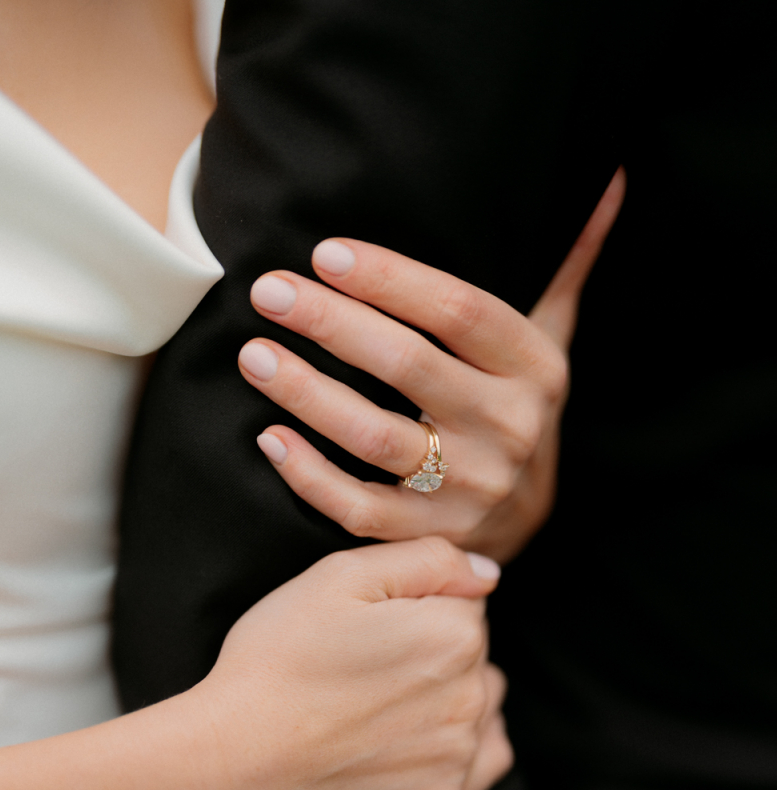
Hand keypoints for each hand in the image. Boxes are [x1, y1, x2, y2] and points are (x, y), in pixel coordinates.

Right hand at [191, 536, 511, 789]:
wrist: (237, 758)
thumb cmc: (279, 661)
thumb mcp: (339, 576)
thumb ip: (427, 559)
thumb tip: (486, 573)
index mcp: (455, 633)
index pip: (465, 602)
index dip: (417, 605)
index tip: (370, 625)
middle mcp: (471, 694)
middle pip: (475, 654)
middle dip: (435, 650)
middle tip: (366, 665)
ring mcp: (458, 752)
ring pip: (481, 704)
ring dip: (450, 697)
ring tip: (383, 703)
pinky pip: (484, 760)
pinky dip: (462, 747)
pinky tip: (416, 739)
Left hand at [239, 170, 624, 563]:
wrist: (529, 521)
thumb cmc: (519, 410)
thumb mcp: (549, 341)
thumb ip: (565, 265)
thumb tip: (606, 180)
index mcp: (534, 369)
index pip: (458, 311)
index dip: (391, 280)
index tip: (326, 254)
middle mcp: (508, 428)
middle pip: (409, 366)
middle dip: (331, 325)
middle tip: (269, 292)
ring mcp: (469, 489)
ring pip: (376, 438)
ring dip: (307, 395)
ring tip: (255, 355)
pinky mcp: (429, 535)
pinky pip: (359, 509)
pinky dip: (310, 477)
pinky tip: (269, 437)